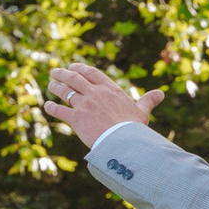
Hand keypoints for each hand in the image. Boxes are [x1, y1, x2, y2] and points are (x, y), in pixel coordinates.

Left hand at [42, 63, 163, 146]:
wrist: (123, 141)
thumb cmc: (134, 127)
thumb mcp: (142, 111)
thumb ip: (148, 100)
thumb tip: (161, 94)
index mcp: (109, 89)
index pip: (91, 73)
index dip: (79, 68)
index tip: (73, 66)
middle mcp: (94, 93)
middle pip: (73, 78)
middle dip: (62, 74)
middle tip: (55, 72)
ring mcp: (83, 105)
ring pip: (64, 91)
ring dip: (55, 87)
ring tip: (51, 85)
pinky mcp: (75, 118)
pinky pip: (59, 110)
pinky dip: (51, 107)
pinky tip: (47, 106)